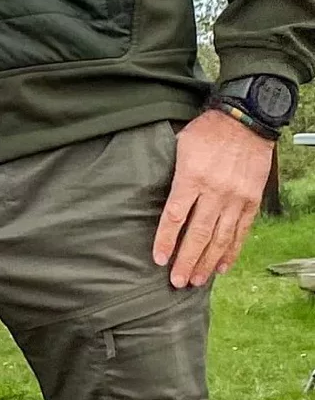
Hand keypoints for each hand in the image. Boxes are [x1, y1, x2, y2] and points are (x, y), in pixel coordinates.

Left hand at [153, 110, 273, 287]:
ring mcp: (236, 196)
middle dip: (186, 261)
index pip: (175, 217)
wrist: (247, 117)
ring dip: (207, 262)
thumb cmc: (206, 132)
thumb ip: (168, 175)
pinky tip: (221, 267)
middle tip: (177, 282)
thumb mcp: (179, 147)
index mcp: (192, 178)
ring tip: (196, 281)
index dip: (165, 241)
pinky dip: (232, 251)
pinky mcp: (252, 198)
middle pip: (198, 234)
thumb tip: (146, 196)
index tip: (158, 260)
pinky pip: (242, 230)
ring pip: (220, 237)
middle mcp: (215, 190)